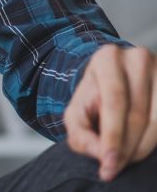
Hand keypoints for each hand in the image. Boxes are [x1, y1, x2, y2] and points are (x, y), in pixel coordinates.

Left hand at [64, 44, 156, 180]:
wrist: (115, 80)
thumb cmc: (95, 98)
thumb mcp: (77, 111)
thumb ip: (80, 133)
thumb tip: (100, 154)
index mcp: (107, 59)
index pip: (114, 101)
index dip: (113, 136)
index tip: (109, 163)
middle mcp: (137, 59)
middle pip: (137, 113)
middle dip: (126, 147)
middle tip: (116, 168)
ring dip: (143, 146)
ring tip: (128, 160)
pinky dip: (155, 139)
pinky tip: (142, 148)